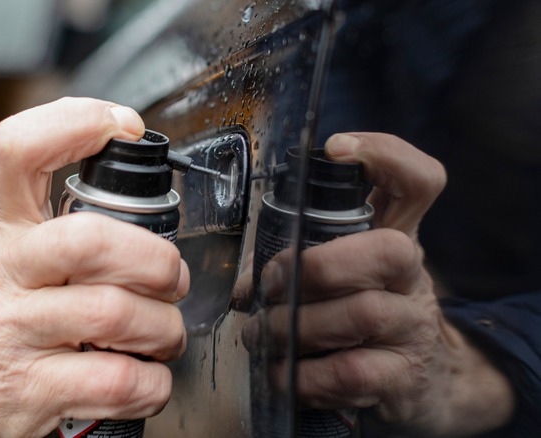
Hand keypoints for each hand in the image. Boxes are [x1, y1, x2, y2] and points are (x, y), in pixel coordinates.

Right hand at [0, 97, 189, 436]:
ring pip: (116, 314)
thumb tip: (124, 206)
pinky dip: (151, 384)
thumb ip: (34, 222)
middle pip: (93, 240)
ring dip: (163, 327)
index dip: (79, 122)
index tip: (124, 128)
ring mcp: (10, 332)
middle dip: (156, 260)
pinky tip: (146, 379)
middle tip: (169, 278)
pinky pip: (116, 382)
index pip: (21, 148)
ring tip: (162, 333)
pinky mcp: (25, 393)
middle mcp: (0, 272)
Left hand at [244, 133, 513, 436]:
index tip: (336, 151)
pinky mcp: (402, 376)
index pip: (417, 181)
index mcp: (394, 236)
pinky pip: (351, 372)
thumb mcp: (340, 277)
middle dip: (318, 265)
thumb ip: (292, 265)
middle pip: (388, 250)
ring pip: (362, 314)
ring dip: (295, 326)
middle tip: (272, 284)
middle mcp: (412, 275)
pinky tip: (284, 373)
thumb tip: (246, 288)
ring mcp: (413, 326)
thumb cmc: (361, 314)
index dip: (386, 156)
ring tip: (262, 335)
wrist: (417, 380)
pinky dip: (303, 375)